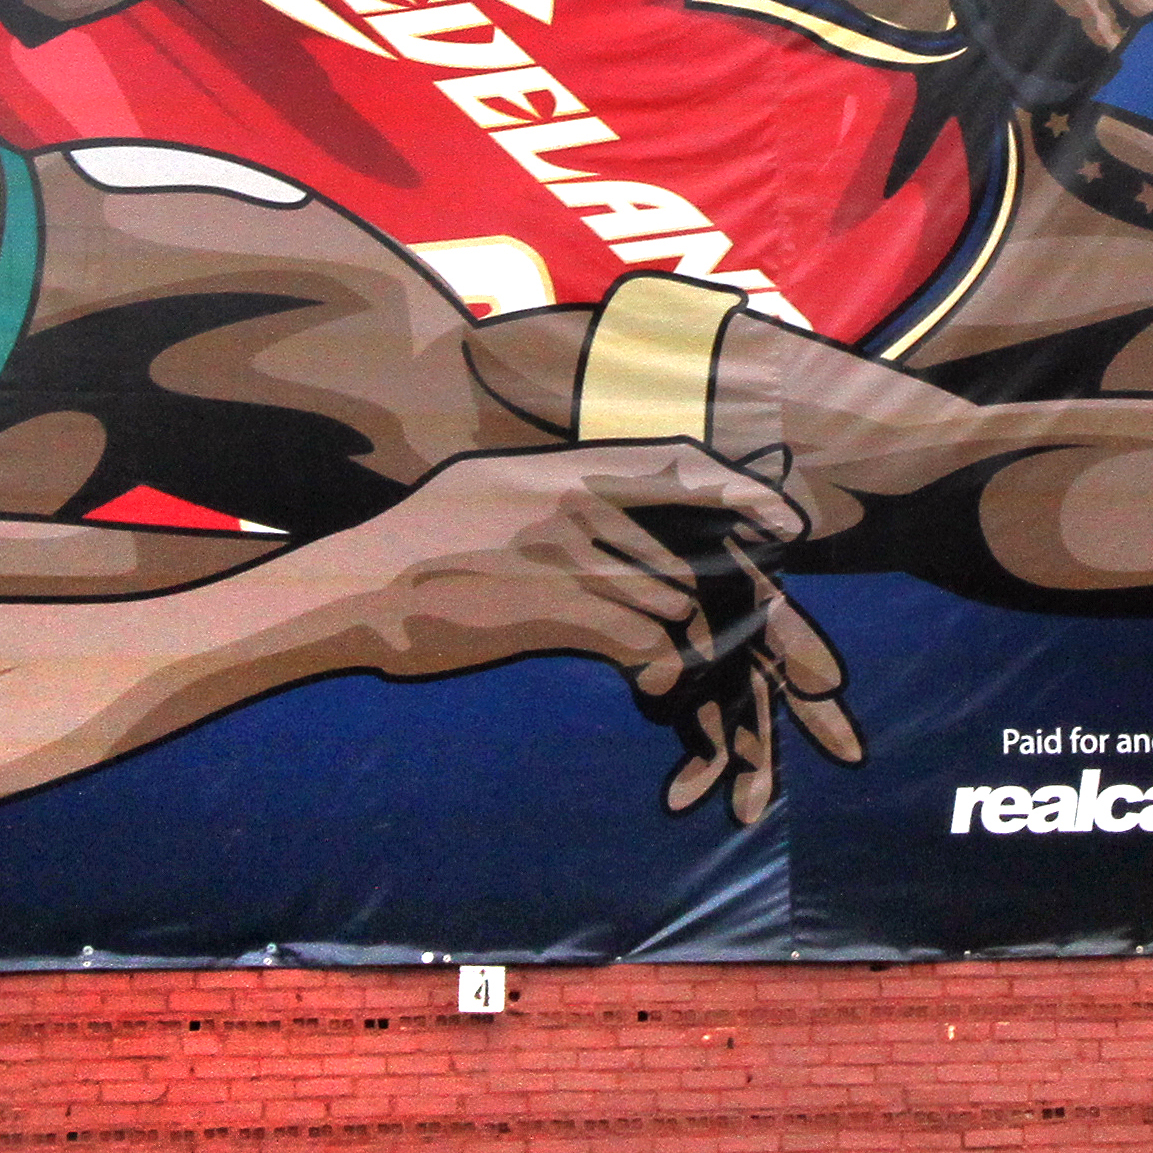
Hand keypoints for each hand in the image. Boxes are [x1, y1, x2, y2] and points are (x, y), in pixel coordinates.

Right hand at [355, 442, 854, 818]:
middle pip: (696, 548)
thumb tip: (598, 492)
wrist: (348, 591)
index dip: (744, 491)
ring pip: (676, 602)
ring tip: (679, 679)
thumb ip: (554, 489)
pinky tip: (647, 691)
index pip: (680, 461)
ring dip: (690, 650)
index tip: (786, 524)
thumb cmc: (413, 550)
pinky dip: (659, 674)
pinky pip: (644, 645)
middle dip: (751, 608)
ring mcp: (568, 553)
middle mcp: (575, 500)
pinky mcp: (556, 610)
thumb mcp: (488, 487)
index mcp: (564, 466)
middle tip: (803, 659)